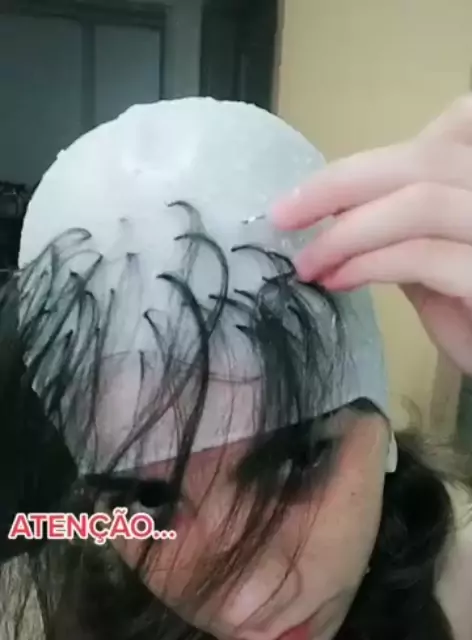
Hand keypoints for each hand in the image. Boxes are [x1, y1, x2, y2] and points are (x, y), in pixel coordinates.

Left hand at [272, 96, 471, 375]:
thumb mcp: (439, 258)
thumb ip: (407, 226)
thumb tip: (344, 208)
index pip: (440, 134)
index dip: (368, 162)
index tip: (311, 193)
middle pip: (422, 162)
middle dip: (339, 186)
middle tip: (283, 216)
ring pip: (419, 203)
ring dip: (346, 232)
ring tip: (306, 263)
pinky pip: (422, 257)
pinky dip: (368, 264)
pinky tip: (337, 281)